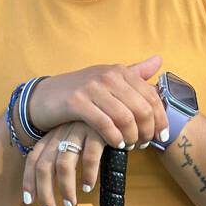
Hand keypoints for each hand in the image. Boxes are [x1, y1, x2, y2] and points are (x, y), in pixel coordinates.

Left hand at [22, 122, 105, 205]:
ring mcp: (79, 130)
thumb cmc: (96, 130)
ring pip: (63, 164)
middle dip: (45, 193)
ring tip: (70, 204)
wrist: (119, 108)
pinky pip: (89, 157)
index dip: (29, 180)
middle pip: (44, 166)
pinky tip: (88, 186)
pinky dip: (87, 175)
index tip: (29, 201)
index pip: (33, 159)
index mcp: (53, 134)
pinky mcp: (97, 131)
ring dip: (65, 188)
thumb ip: (63, 156)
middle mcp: (62, 131)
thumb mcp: (75, 139)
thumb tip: (49, 186)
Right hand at [28, 55, 168, 149]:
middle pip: (142, 109)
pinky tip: (116, 145)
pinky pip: (104, 124)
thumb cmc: (82, 91)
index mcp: (120, 71)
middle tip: (144, 144)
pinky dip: (114, 138)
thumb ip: (135, 72)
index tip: (161, 136)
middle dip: (147, 131)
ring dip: (132, 137)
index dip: (161, 119)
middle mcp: (109, 76)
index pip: (151, 96)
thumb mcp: (109, 79)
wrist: (45, 96)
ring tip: (130, 146)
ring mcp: (92, 88)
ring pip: (125, 118)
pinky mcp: (77, 102)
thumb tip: (159, 60)